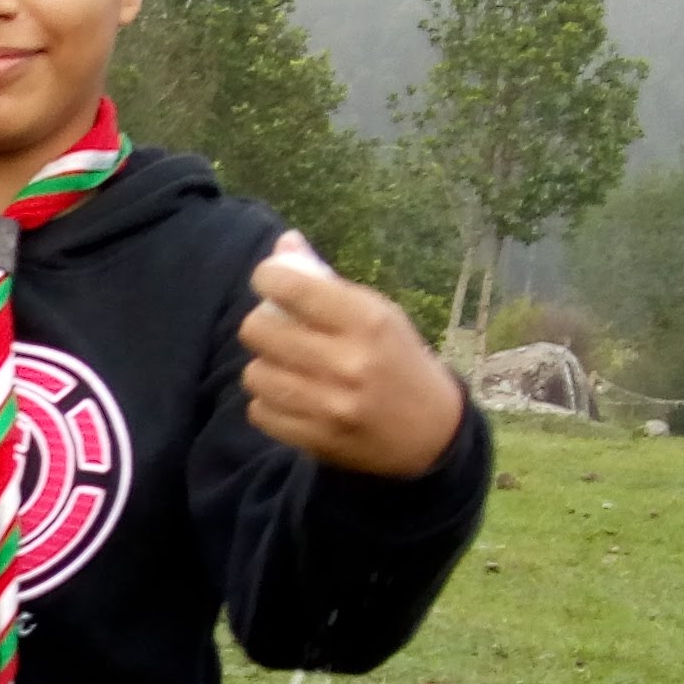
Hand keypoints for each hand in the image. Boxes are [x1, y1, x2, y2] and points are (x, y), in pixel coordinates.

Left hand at [237, 236, 466, 477]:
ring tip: (286, 367)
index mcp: (366, 321)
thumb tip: (284, 244)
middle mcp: (346, 362)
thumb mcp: (377, 312)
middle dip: (262, 324)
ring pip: (254, 373)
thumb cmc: (397, 359)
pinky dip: (269, 402)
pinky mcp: (316, 439)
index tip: (269, 281)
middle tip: (277, 329)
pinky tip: (292, 397)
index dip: (268, 278)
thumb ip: (326, 280)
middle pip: (258, 330)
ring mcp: (329, 405)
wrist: (430, 433)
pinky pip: (259, 412)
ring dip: (265, 367)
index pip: (291, 287)